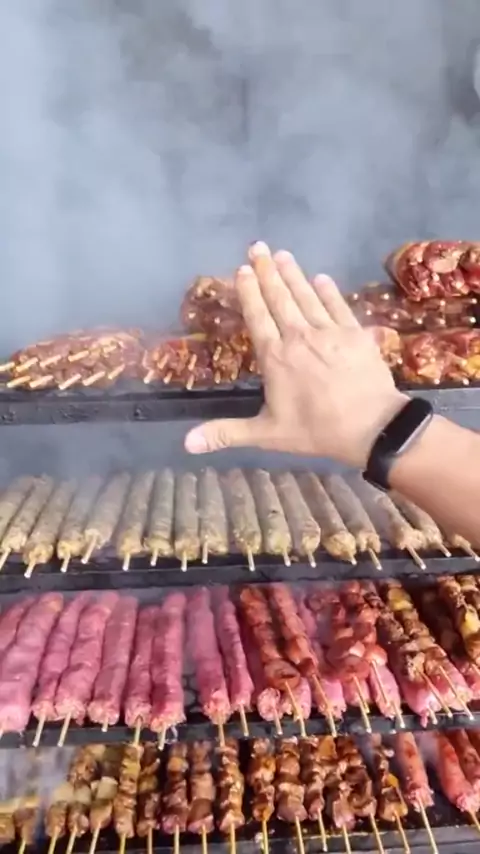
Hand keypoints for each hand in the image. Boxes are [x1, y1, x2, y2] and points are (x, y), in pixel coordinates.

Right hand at [185, 242, 406, 466]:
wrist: (372, 427)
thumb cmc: (316, 430)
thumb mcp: (267, 434)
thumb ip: (227, 433)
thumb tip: (186, 443)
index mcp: (275, 357)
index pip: (257, 317)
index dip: (249, 292)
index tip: (242, 270)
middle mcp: (298, 336)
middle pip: (279, 298)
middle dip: (266, 271)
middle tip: (257, 246)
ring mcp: (328, 332)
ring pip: (306, 297)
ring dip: (293, 274)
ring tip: (282, 254)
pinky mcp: (354, 334)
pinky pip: (338, 306)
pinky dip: (328, 291)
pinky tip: (321, 278)